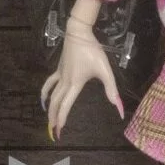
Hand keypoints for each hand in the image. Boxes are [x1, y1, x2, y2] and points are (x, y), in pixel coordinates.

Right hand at [40, 12, 124, 141]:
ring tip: (48, 119)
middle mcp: (65, 82)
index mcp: (75, 84)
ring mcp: (60, 75)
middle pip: (56, 103)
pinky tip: (44, 97)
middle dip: (54, 118)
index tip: (59, 131)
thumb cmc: (93, 51)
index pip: (66, 105)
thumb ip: (112, 90)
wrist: (78, 33)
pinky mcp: (59, 69)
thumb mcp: (105, 70)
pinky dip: (45, 92)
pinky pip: (50, 83)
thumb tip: (119, 109)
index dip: (62, 119)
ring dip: (49, 108)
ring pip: (51, 95)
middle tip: (53, 132)